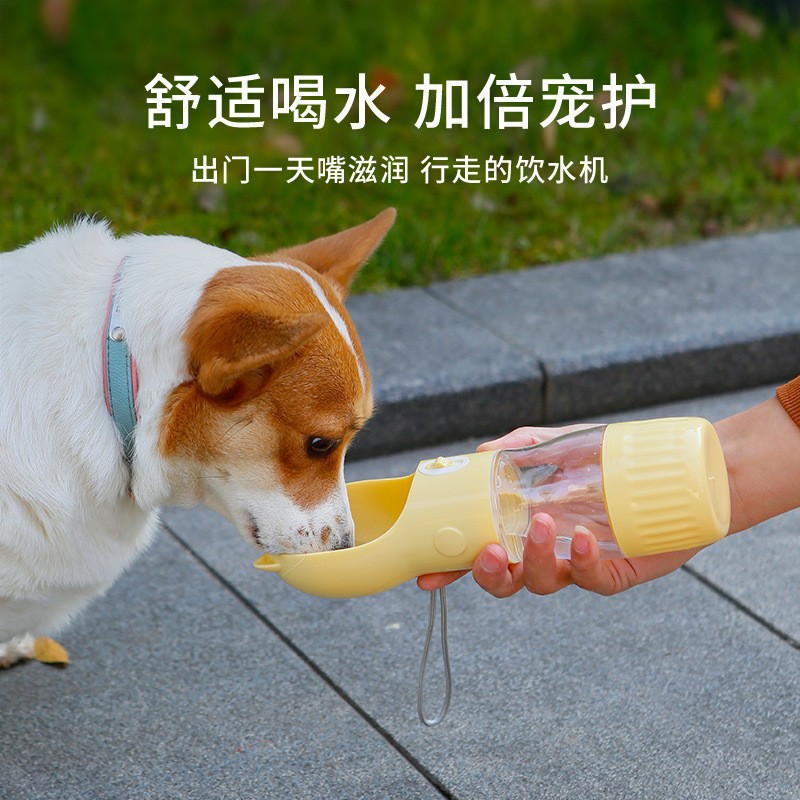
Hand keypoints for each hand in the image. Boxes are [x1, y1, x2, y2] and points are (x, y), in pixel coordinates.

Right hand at [416, 424, 699, 596]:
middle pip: (505, 580)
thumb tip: (478, 455)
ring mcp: (577, 564)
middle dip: (489, 574)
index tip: (428, 575)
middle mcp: (545, 549)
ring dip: (534, 559)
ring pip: (542, 582)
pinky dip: (580, 563)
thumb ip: (517, 449)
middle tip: (490, 552)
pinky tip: (580, 538)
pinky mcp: (613, 573)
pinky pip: (590, 579)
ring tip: (542, 525)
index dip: (452, 567)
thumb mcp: (557, 445)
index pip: (480, 549)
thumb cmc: (608, 458)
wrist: (675, 473)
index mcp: (522, 524)